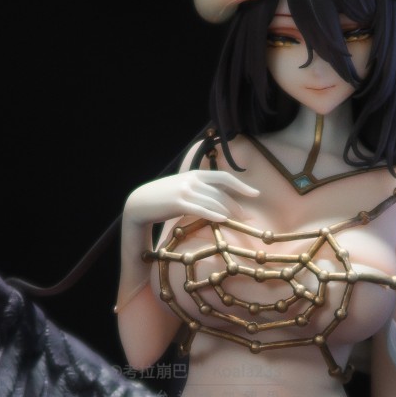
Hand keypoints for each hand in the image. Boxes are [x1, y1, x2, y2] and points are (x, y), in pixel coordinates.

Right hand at [124, 170, 259, 228]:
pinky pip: (200, 209)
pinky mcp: (178, 203)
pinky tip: (223, 220)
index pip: (224, 177)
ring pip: (213, 202)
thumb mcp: (182, 187)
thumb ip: (198, 188)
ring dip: (228, 212)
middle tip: (247, 217)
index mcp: (194, 174)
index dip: (241, 185)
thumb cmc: (162, 198)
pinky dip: (213, 214)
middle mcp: (192, 180)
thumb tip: (216, 198)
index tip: (255, 194)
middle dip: (236, 205)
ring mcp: (185, 191)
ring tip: (238, 222)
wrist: (139, 202)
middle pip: (221, 193)